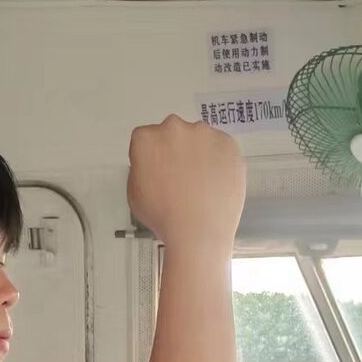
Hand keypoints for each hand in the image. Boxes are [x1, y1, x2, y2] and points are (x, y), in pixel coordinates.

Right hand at [128, 116, 245, 247]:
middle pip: (173, 133)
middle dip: (176, 151)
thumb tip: (151, 163)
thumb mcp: (134, 193)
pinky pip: (221, 147)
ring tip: (200, 184)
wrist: (198, 232)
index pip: (147, 139)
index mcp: (146, 139)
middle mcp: (174, 128)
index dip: (153, 157)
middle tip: (180, 178)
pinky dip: (219, 160)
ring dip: (199, 153)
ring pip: (199, 138)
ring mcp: (203, 134)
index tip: (158, 170)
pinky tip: (214, 182)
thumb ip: (141, 168)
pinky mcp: (227, 143)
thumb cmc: (165, 218)